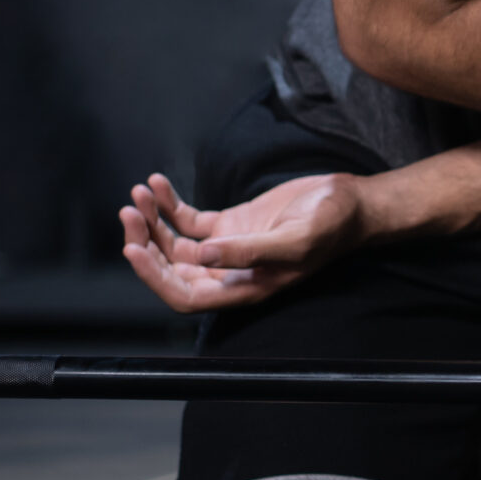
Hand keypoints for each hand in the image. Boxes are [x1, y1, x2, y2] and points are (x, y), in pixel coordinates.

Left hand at [119, 172, 368, 313]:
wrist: (351, 203)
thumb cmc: (331, 226)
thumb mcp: (294, 239)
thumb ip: (249, 250)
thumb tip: (202, 256)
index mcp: (244, 287)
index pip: (185, 294)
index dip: (155, 277)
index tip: (134, 249)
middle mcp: (230, 273)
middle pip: (171, 269)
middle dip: (145, 243)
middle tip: (130, 214)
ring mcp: (228, 248)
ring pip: (174, 243)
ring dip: (152, 221)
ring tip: (140, 194)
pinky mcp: (230, 225)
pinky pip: (188, 220)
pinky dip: (169, 204)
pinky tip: (158, 184)